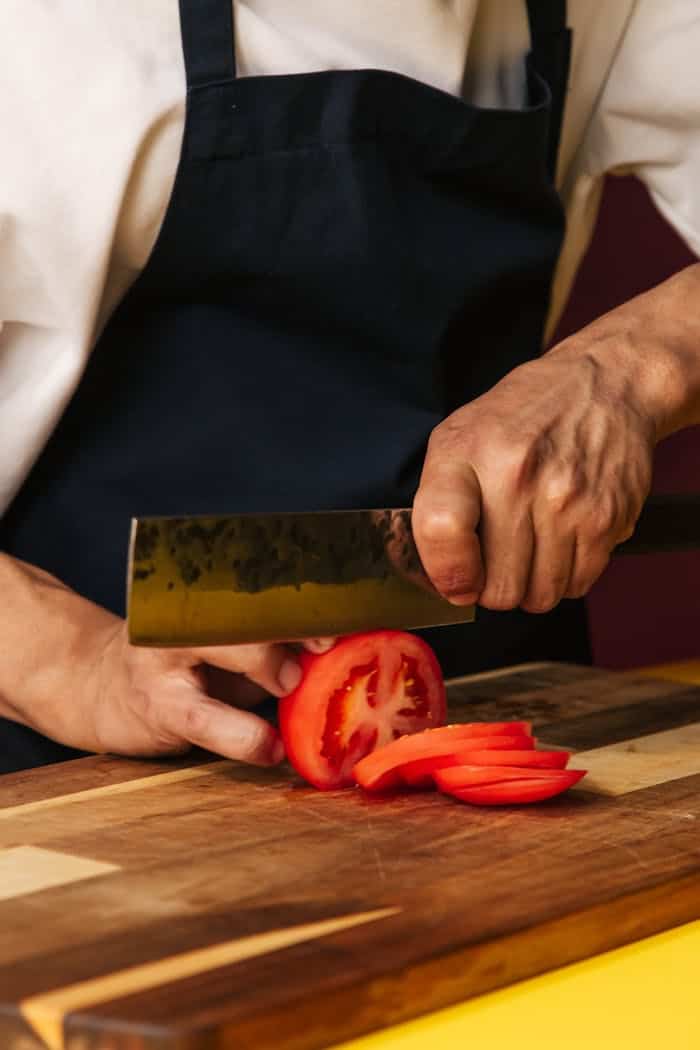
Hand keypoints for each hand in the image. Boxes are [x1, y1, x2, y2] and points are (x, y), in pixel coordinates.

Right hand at [0, 554, 332, 763]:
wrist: (101, 688)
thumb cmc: (185, 669)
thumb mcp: (233, 649)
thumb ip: (278, 645)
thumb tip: (343, 653)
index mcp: (206, 597)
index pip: (262, 587)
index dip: (304, 598)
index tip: (343, 610)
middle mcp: (185, 616)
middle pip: (245, 607)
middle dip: (291, 623)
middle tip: (325, 642)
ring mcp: (166, 656)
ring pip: (223, 646)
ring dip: (266, 664)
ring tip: (291, 684)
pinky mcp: (158, 706)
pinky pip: (207, 721)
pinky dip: (245, 736)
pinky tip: (269, 746)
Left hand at [413, 313, 666, 611]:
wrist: (604, 384)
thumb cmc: (523, 416)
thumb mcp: (459, 436)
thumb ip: (437, 503)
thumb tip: (443, 580)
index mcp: (468, 452)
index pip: (441, 529)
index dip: (446, 571)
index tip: (455, 580)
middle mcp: (518, 476)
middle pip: (498, 587)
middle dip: (493, 587)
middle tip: (497, 560)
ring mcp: (568, 500)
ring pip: (539, 596)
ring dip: (532, 586)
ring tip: (531, 547)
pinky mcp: (607, 518)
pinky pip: (579, 585)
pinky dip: (567, 577)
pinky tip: (561, 542)